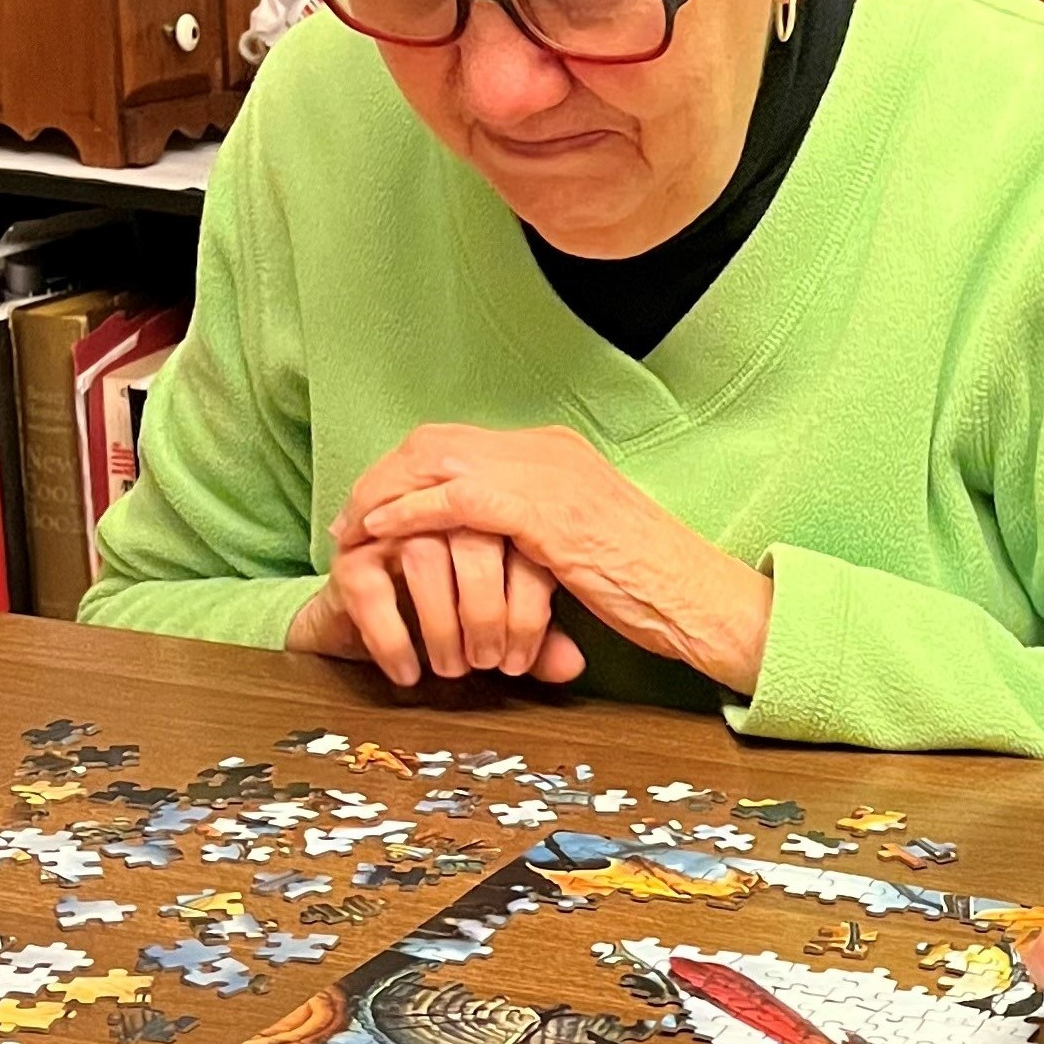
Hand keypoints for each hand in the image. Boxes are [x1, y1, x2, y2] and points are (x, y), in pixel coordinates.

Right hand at [287, 534, 586, 686]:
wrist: (376, 620)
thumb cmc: (453, 613)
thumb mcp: (505, 623)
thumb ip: (538, 636)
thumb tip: (572, 665)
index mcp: (493, 509)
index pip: (522, 541)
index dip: (528, 604)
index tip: (522, 657)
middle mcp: (444, 507)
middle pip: (475, 543)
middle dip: (486, 612)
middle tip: (490, 662)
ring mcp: (394, 526)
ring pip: (424, 558)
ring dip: (441, 624)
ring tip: (454, 670)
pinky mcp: (352, 555)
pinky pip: (372, 591)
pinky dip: (393, 638)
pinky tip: (409, 673)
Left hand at [335, 424, 773, 692]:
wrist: (697, 600)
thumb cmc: (649, 586)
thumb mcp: (583, 545)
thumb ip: (535, 532)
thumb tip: (491, 551)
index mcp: (557, 453)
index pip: (459, 445)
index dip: (405, 473)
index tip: (370, 509)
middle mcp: (548, 451)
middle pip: (438, 443)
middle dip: (383, 478)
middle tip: (346, 520)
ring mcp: (548, 475)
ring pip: (437, 462)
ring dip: (384, 495)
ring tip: (351, 532)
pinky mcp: (547, 512)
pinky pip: (459, 501)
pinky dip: (412, 515)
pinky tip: (383, 536)